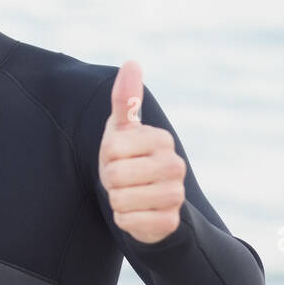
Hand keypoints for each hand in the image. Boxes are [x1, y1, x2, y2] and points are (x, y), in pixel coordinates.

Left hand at [97, 61, 185, 243]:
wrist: (148, 202)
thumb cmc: (129, 159)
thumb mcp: (123, 129)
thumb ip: (126, 99)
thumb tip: (132, 62)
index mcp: (161, 140)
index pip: (112, 148)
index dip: (107, 156)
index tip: (120, 157)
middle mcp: (175, 166)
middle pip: (115, 176)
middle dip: (110, 180)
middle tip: (123, 179)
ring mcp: (175, 195)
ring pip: (121, 200)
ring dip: (117, 200)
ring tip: (129, 194)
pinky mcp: (170, 222)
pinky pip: (129, 222)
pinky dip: (125, 220)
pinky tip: (137, 213)